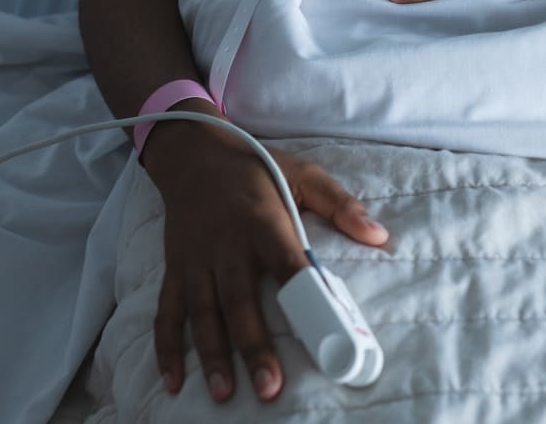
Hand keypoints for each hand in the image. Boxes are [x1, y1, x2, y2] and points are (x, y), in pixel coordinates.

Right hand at [143, 100, 387, 403]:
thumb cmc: (255, 167)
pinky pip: (167, 311)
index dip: (302, 294)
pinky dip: (166, 347)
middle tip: (270, 387)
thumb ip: (341, 204)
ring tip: (226, 393)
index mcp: (263, 221)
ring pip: (202, 314)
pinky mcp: (175, 269)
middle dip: (253, 347)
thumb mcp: (303, 172)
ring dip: (212, 356)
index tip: (319, 329)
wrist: (191, 152)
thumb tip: (379, 236)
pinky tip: (174, 381)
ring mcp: (196, 260)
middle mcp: (227, 245)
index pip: (286, 262)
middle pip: (240, 301)